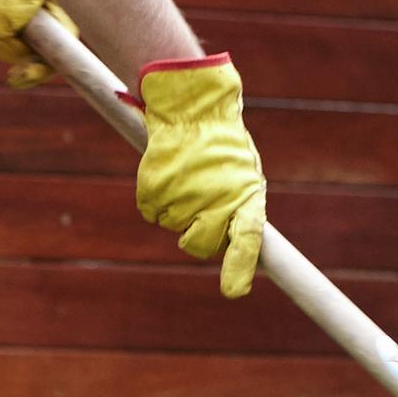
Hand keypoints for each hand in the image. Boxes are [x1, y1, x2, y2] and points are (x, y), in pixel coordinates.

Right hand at [134, 55, 266, 298]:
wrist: (190, 105)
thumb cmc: (222, 142)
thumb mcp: (244, 171)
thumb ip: (242, 207)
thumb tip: (239, 243)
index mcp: (246, 196)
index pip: (247, 240)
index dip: (239, 267)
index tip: (234, 291)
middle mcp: (214, 200)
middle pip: (198, 246)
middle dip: (196, 235)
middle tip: (198, 208)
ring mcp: (182, 196)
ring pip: (172, 225)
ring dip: (176, 208)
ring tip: (186, 175)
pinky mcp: (153, 189)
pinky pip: (150, 211)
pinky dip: (154, 198)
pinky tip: (167, 173)